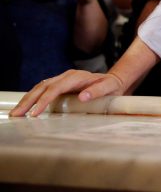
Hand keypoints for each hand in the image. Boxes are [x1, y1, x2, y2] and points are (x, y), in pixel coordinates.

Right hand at [10, 70, 125, 116]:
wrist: (114, 81)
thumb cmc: (112, 86)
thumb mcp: (110, 87)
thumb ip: (97, 91)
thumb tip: (83, 97)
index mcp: (76, 77)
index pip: (55, 88)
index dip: (44, 100)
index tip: (35, 113)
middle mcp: (66, 76)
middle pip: (43, 87)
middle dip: (28, 100)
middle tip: (17, 114)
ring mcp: (62, 80)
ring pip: (40, 88)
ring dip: (27, 100)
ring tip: (16, 113)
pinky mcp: (60, 85)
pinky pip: (43, 90)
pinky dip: (32, 98)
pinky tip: (25, 107)